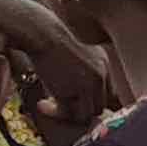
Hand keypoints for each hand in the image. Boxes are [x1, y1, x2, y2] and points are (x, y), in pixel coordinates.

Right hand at [0, 0, 119, 145]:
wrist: (39, 31)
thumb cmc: (49, 40)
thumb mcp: (74, 55)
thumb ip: (83, 74)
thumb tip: (80, 99)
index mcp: (103, 63)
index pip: (107, 94)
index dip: (90, 103)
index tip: (72, 104)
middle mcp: (101, 73)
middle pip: (99, 107)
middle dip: (79, 110)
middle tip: (58, 107)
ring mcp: (90, 83)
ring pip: (87, 114)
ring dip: (67, 114)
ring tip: (47, 105)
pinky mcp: (76, 90)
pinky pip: (70, 114)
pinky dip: (55, 113)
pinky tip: (41, 104)